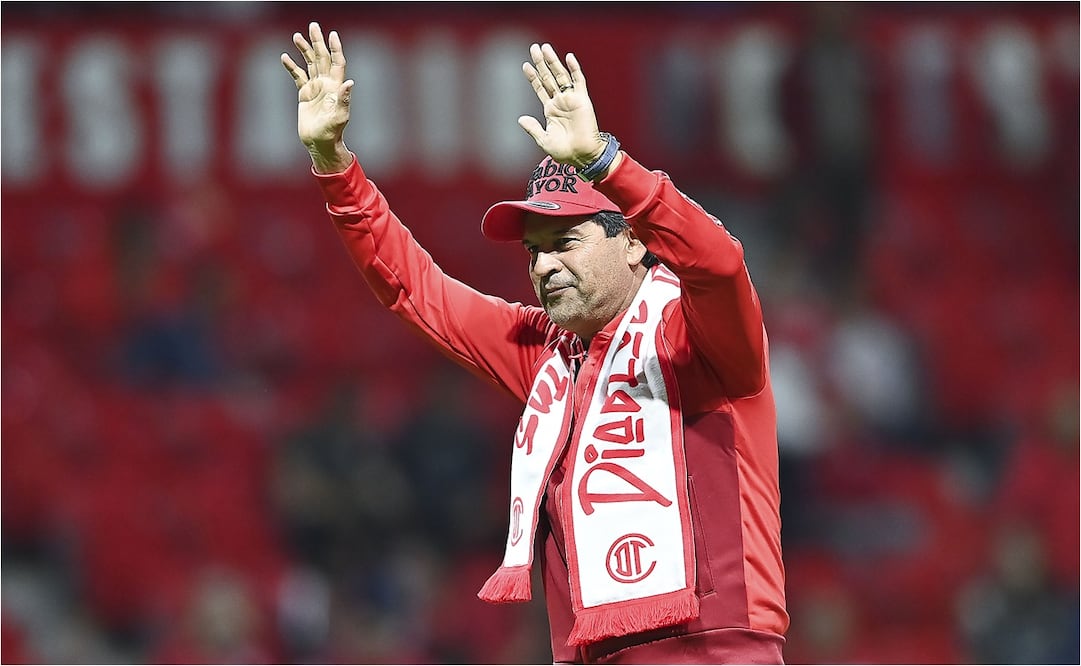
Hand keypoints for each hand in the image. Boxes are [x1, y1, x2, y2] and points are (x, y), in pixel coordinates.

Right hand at [281, 22, 353, 172]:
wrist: (320, 143)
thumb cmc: (332, 132)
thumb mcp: (339, 117)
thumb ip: (344, 100)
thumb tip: (350, 83)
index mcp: (335, 87)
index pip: (337, 62)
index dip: (335, 48)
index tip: (332, 34)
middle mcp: (326, 84)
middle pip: (322, 58)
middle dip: (317, 42)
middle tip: (313, 26)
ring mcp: (315, 88)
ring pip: (310, 64)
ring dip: (305, 50)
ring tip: (297, 37)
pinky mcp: (305, 94)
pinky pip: (298, 76)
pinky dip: (292, 66)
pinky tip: (285, 57)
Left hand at [518, 44, 609, 170]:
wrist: (582, 155)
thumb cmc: (564, 151)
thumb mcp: (544, 140)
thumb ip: (532, 128)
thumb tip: (520, 119)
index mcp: (550, 110)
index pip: (540, 88)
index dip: (533, 77)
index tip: (525, 65)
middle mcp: (560, 102)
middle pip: (548, 77)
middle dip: (541, 63)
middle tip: (534, 48)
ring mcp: (571, 99)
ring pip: (561, 76)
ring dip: (553, 62)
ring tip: (545, 48)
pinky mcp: (582, 100)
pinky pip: (579, 81)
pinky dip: (574, 69)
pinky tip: (568, 57)